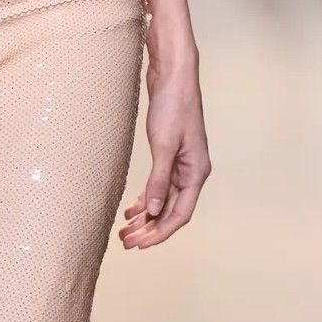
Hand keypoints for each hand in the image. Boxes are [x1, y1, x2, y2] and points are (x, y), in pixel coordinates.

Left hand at [119, 44, 208, 249]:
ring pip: (163, 200)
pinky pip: (159, 186)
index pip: (180, 214)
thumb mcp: (164, 144)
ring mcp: (182, 164)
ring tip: (124, 230)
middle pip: (170, 210)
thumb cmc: (173, 106)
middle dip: (149, 229)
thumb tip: (155, 210)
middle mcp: (192, 172)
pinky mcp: (170, 155)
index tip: (140, 245)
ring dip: (145, 217)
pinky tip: (131, 209)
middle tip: (126, 242)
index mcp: (196, 172)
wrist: (174, 76)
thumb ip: (159, 179)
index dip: (160, 232)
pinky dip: (146, 199)